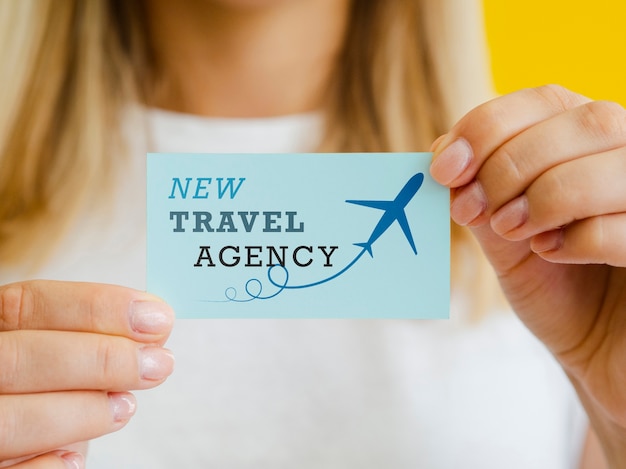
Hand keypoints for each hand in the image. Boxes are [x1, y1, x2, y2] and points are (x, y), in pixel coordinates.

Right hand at [0, 280, 174, 467]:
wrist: (20, 439)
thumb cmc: (49, 388)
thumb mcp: (70, 355)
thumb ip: (100, 339)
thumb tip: (155, 327)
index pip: (28, 304)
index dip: (96, 307)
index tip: (157, 318)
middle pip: (19, 358)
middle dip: (100, 359)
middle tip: (158, 363)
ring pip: (10, 420)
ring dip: (82, 411)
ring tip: (127, 406)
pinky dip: (45, 467)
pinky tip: (76, 460)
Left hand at [430, 85, 625, 463]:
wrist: (597, 350)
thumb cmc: (554, 286)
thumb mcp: (504, 237)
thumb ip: (479, 194)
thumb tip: (441, 152)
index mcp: (588, 143)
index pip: (544, 99)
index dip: (488, 127)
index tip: (443, 168)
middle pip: (583, 121)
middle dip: (510, 165)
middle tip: (473, 208)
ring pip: (610, 163)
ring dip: (544, 197)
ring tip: (512, 231)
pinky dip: (579, 236)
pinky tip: (551, 252)